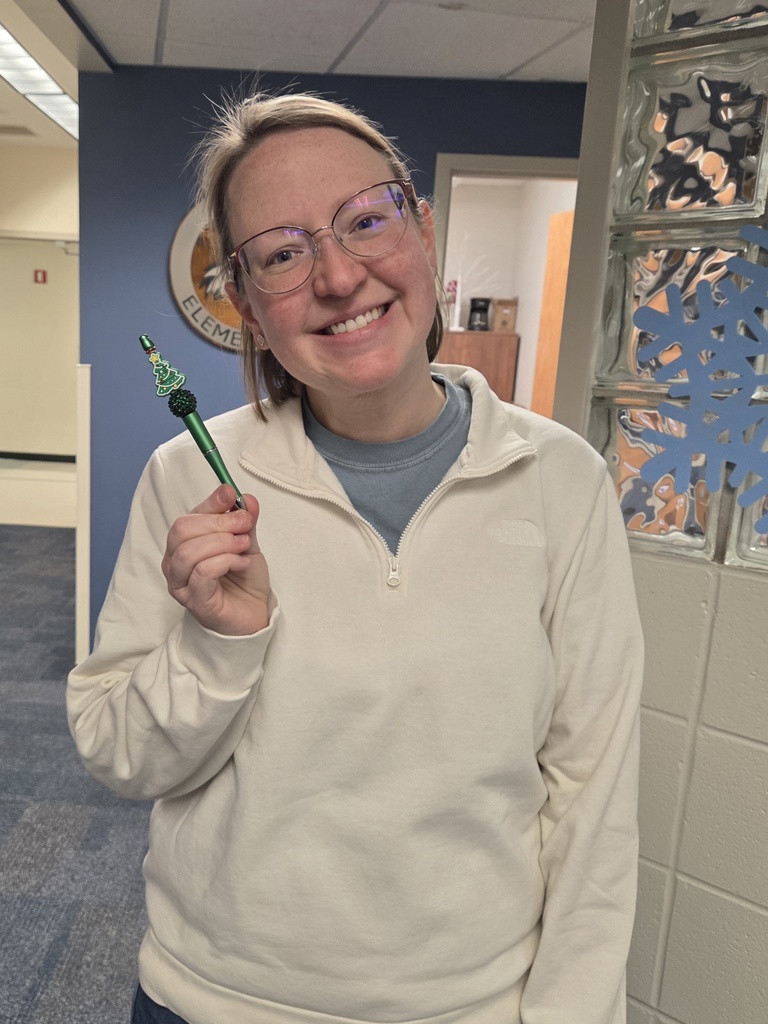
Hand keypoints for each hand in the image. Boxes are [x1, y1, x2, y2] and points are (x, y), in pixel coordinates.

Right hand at [162, 484, 270, 634]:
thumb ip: (245, 522)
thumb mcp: (247, 544)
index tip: (231, 493)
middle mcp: (175, 562)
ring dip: (222, 542)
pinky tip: (241, 563)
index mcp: (185, 544)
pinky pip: (203, 572)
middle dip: (218, 522)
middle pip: (182, 530)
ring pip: (189, 551)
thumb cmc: (243, 580)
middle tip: (244, 525)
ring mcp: (181, 583)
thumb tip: (247, 498)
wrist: (254, 615)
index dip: (210, 502)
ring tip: (244, 546)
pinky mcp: (195, 601)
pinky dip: (226, 561)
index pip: (188, 516)